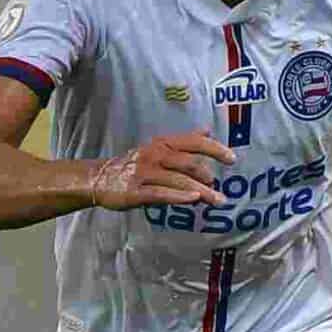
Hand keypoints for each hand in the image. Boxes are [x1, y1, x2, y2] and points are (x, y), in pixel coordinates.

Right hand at [89, 131, 232, 209]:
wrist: (98, 178)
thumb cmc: (135, 165)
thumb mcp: (159, 148)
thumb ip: (184, 142)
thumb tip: (207, 130)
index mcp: (163, 144)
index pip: (193, 143)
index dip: (214, 149)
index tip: (232, 159)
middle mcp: (155, 155)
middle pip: (188, 163)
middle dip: (207, 175)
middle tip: (221, 189)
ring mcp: (145, 173)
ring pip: (177, 180)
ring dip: (200, 191)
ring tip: (217, 200)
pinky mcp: (135, 191)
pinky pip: (160, 193)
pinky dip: (178, 196)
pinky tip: (193, 200)